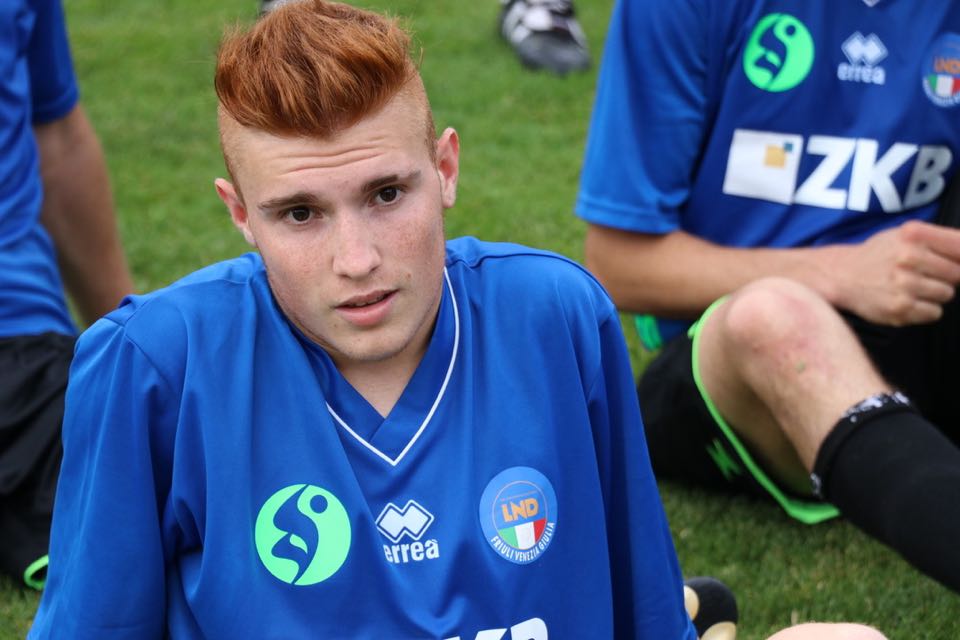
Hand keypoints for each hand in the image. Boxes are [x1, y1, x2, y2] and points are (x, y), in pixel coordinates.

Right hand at [831, 221, 959, 325]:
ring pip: (947, 294)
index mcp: (913, 234)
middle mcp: (909, 257)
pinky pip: (934, 313)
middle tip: (923, 275)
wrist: (842, 276)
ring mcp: (905, 284)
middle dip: (945, 276)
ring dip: (933, 294)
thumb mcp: (905, 235)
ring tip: (911, 288)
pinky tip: (907, 300)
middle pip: (956, 273)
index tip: (955, 263)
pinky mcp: (900, 307)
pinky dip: (924, 310)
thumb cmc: (878, 255)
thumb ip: (941, 238)